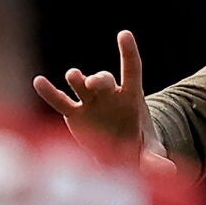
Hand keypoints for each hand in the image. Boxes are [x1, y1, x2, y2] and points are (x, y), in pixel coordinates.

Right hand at [33, 30, 152, 164]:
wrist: (120, 158)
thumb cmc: (139, 148)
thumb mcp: (151, 153)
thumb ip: (156, 159)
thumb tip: (167, 170)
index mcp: (132, 97)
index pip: (132, 69)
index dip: (128, 52)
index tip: (124, 34)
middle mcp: (110, 95)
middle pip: (105, 79)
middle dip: (99, 79)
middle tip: (94, 82)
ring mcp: (91, 102)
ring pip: (81, 85)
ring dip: (77, 79)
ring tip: (74, 76)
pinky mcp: (74, 115)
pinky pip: (60, 101)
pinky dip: (49, 92)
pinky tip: (39, 81)